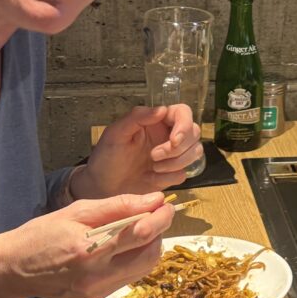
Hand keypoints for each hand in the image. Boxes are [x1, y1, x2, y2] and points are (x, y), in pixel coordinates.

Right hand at [0, 192, 174, 297]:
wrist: (13, 270)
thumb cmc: (41, 234)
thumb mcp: (77, 211)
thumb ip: (118, 206)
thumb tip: (153, 200)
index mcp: (90, 251)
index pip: (141, 234)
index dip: (161, 217)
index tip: (166, 204)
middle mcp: (97, 277)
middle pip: (150, 255)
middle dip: (158, 232)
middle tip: (153, 216)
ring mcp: (99, 291)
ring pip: (144, 268)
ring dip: (149, 246)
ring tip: (137, 229)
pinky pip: (130, 277)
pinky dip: (135, 259)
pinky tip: (123, 246)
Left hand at [74, 105, 202, 197]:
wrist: (101, 188)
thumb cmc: (106, 158)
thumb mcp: (115, 133)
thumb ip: (137, 117)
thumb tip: (162, 109)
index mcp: (155, 121)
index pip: (182, 113)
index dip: (184, 125)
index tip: (174, 140)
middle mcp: (167, 135)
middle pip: (193, 133)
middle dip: (178, 148)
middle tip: (153, 157)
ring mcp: (172, 156)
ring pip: (195, 152)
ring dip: (176, 162)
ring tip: (153, 167)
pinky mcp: (172, 174)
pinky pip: (184, 173)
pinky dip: (170, 177)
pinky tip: (152, 178)